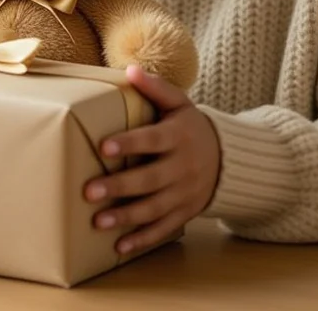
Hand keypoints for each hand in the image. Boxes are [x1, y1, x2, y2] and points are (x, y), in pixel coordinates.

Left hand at [84, 66, 220, 253]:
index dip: (130, 144)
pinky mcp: (185, 213)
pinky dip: (142, 239)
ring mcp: (185, 193)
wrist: (229, 159)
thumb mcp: (180, 103)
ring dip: (126, 217)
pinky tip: (119, 247)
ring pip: (154, 208)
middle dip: (119, 186)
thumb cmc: (190, 127)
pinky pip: (163, 229)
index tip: (104, 147)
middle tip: (88, 191)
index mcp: (179, 136)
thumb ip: (156, 88)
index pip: (152, 140)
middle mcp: (183, 167)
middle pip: (150, 179)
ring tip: (98, 222)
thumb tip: (130, 69)